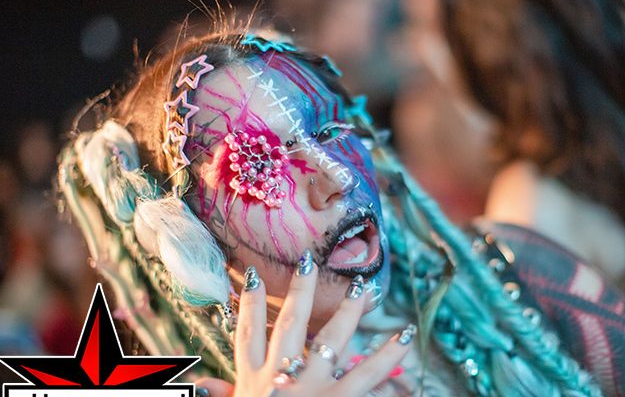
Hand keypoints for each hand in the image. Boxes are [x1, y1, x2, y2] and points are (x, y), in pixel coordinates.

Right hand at [196, 250, 414, 396]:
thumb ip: (223, 396)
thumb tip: (200, 383)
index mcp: (254, 381)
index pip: (249, 335)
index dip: (251, 304)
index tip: (254, 274)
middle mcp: (281, 378)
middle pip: (291, 325)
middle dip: (300, 291)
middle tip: (309, 262)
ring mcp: (311, 389)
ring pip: (332, 341)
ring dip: (349, 312)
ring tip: (365, 288)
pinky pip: (367, 378)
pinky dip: (386, 361)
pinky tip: (404, 342)